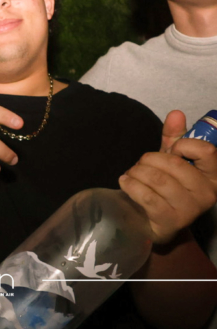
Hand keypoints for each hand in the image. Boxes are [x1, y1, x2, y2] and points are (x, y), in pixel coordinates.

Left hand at [119, 110, 216, 243]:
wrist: (154, 220)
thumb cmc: (167, 185)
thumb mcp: (172, 159)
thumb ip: (174, 137)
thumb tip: (176, 113)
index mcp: (213, 176)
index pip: (207, 151)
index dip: (183, 144)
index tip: (172, 149)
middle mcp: (207, 194)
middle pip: (174, 163)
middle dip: (150, 158)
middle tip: (142, 163)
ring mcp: (189, 210)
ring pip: (157, 179)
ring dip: (137, 171)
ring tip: (132, 173)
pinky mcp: (169, 220)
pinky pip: (146, 196)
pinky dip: (130, 184)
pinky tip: (125, 182)